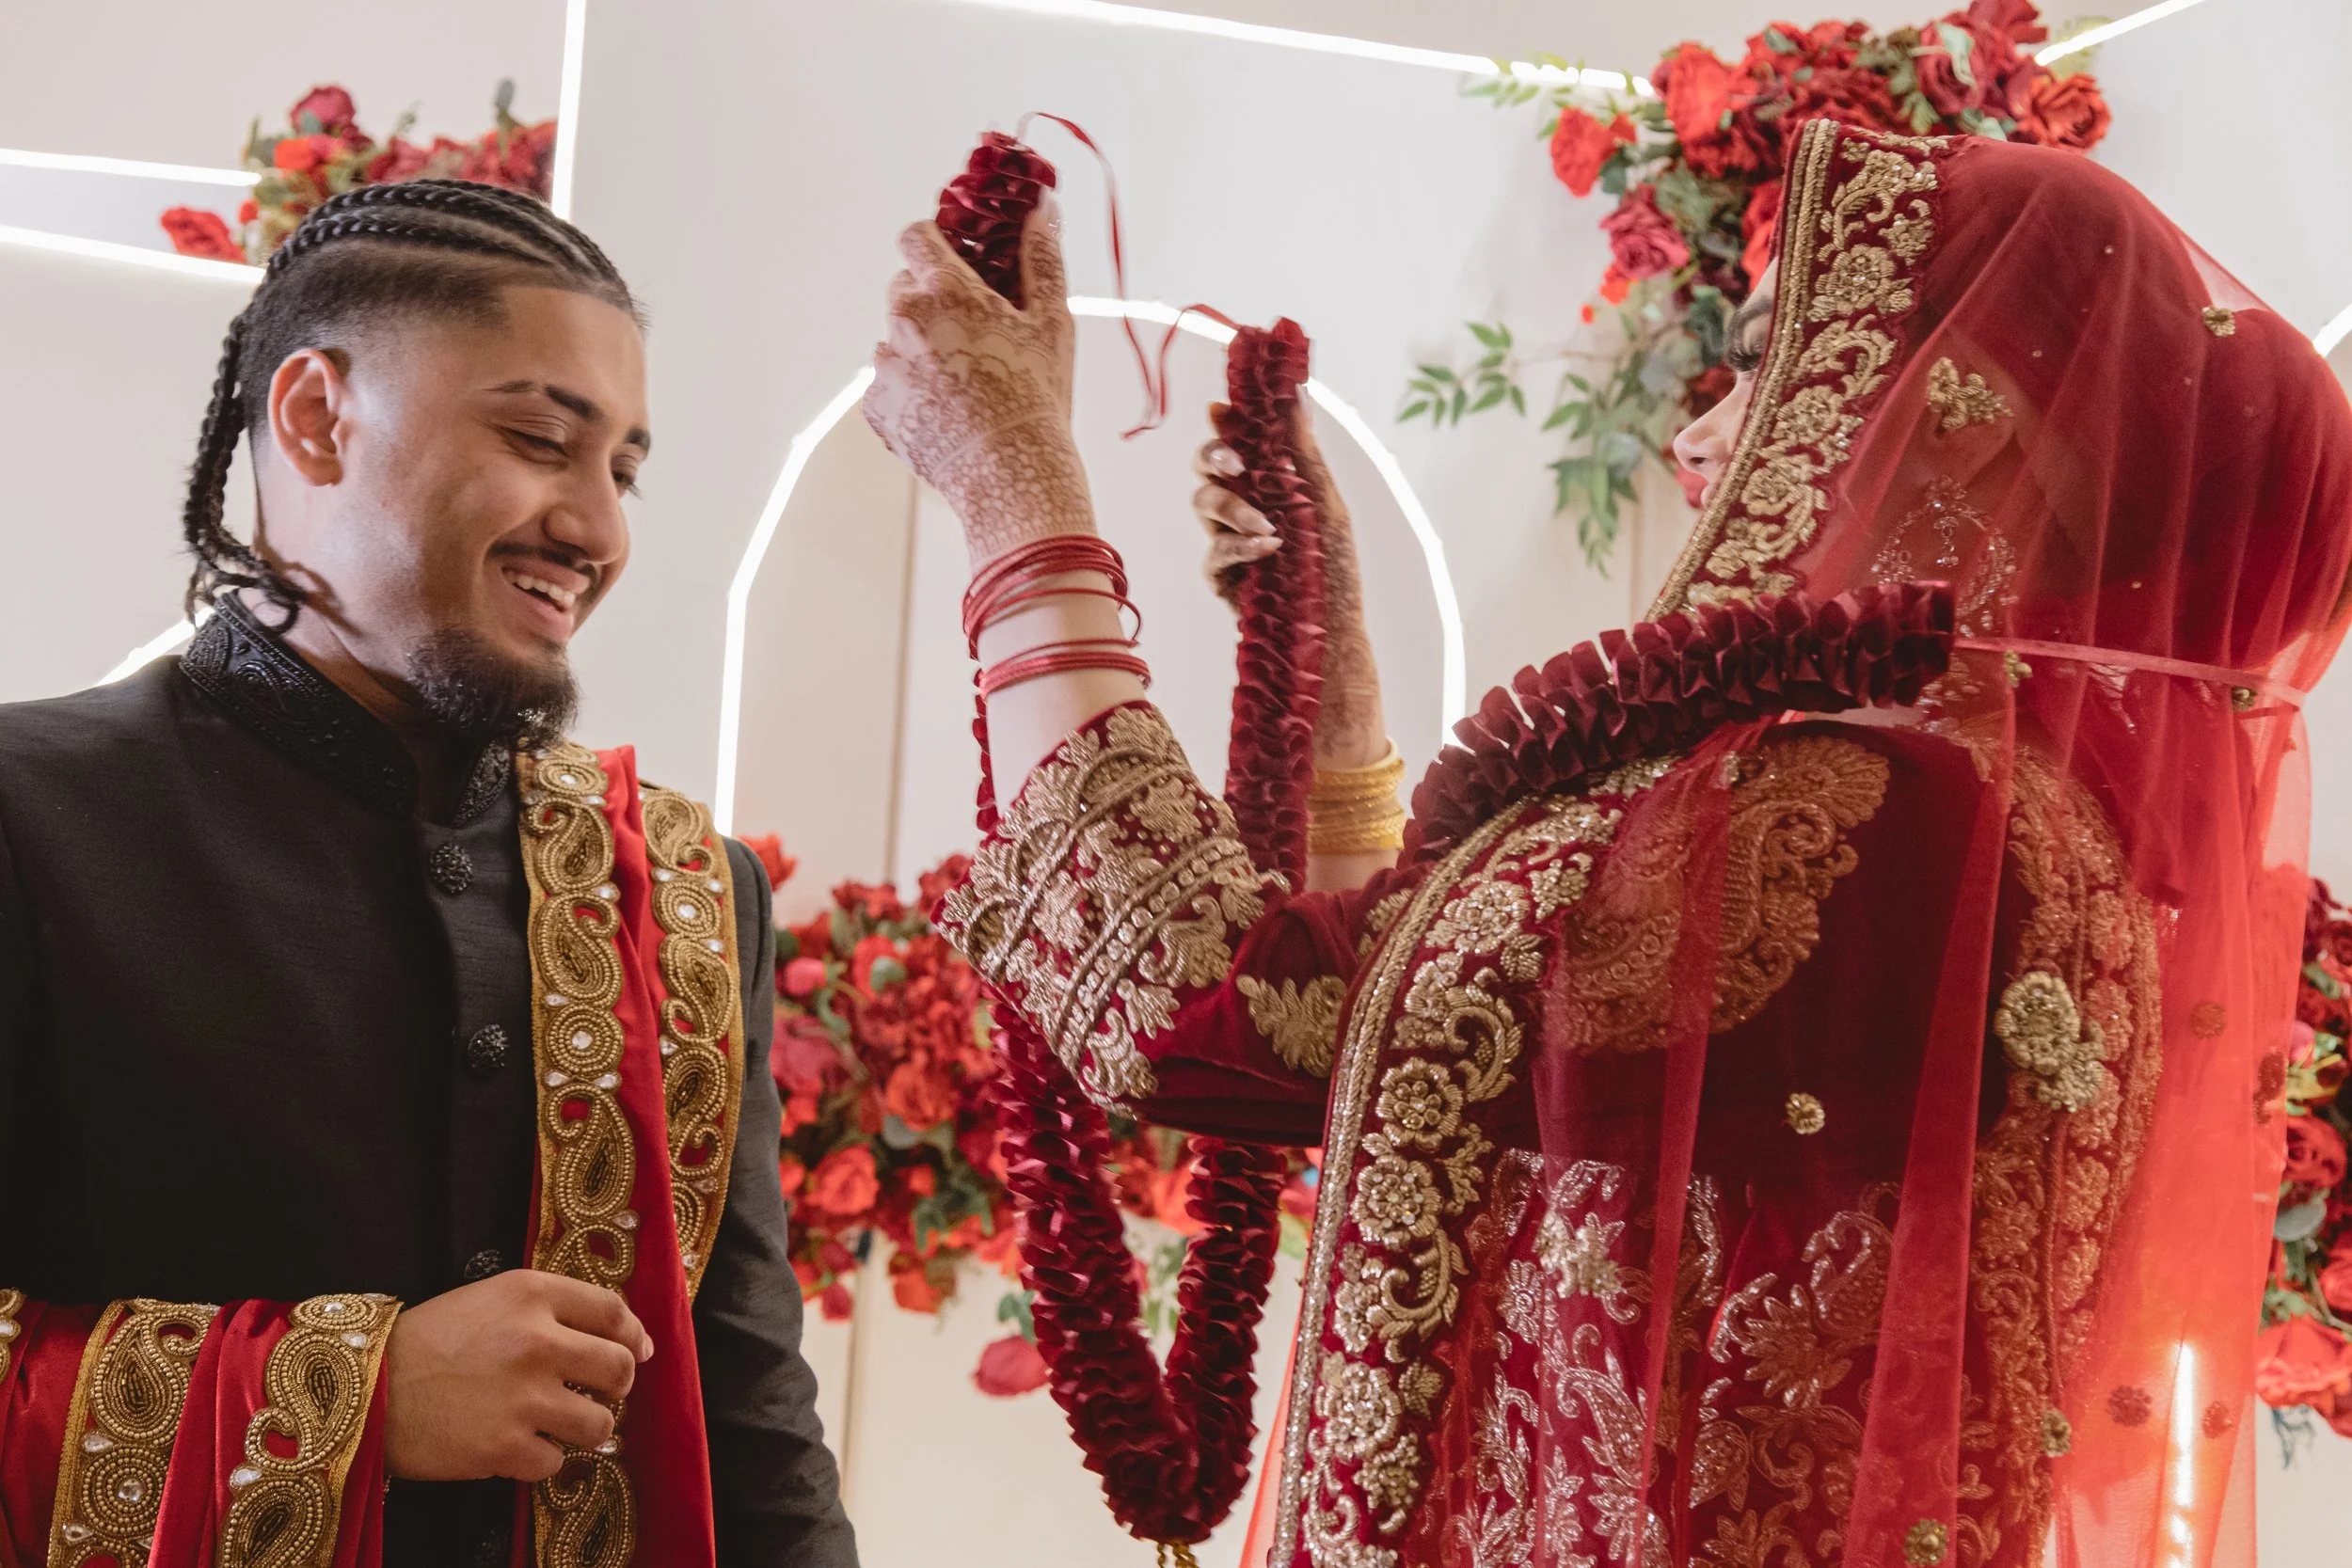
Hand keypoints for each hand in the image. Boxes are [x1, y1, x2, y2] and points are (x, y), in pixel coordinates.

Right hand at [383, 1269, 652, 1482]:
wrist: (365, 1388)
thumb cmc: (432, 1341)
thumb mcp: (493, 1297)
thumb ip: (554, 1307)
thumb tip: (625, 1338)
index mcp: (532, 1294)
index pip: (614, 1312)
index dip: (634, 1335)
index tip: (637, 1351)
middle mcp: (535, 1341)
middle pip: (619, 1368)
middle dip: (618, 1386)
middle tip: (599, 1393)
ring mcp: (522, 1397)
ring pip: (599, 1424)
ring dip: (584, 1428)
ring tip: (557, 1423)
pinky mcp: (505, 1447)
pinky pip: (556, 1462)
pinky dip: (540, 1459)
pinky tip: (516, 1445)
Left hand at [864, 198, 1093, 566]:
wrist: (1012, 476)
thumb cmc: (1038, 396)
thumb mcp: (1051, 321)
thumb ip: (1041, 257)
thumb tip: (1042, 206)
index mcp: (945, 290)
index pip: (915, 236)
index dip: (934, 242)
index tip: (954, 259)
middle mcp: (903, 321)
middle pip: (904, 287)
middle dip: (933, 298)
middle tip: (973, 329)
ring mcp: (885, 366)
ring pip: (896, 338)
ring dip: (922, 347)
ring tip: (966, 383)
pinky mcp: (877, 407)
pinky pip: (890, 383)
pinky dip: (913, 389)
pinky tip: (949, 411)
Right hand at [1191, 403, 1386, 767]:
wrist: (1332, 633)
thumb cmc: (1336, 570)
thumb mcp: (1325, 502)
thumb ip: (1301, 450)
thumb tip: (1295, 391)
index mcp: (1269, 483)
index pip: (1238, 440)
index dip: (1225, 422)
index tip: (1223, 409)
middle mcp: (1243, 506)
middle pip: (1206, 467)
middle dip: (1213, 457)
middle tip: (1236, 465)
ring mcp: (1227, 540)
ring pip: (1202, 502)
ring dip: (1232, 507)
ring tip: (1268, 526)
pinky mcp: (1220, 576)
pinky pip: (1213, 550)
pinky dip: (1239, 546)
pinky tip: (1266, 549)